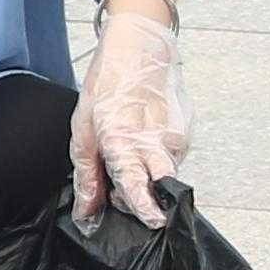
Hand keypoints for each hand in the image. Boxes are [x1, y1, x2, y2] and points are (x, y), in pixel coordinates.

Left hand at [74, 7, 188, 223]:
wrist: (140, 47)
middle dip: (147, 199)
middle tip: (123, 193)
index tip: (153, 222)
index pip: (137, 184)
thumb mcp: (83, 129)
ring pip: (166, 173)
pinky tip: (143, 139)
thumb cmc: (107, 83)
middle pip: (161, 187)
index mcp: (124, 139)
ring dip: (148, 176)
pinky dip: (156, 158)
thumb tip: (87, 213)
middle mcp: (156, 140)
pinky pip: (172, 157)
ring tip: (128, 154)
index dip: (144, 207)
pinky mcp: (186, 130)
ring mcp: (176, 134)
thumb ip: (86, 175)